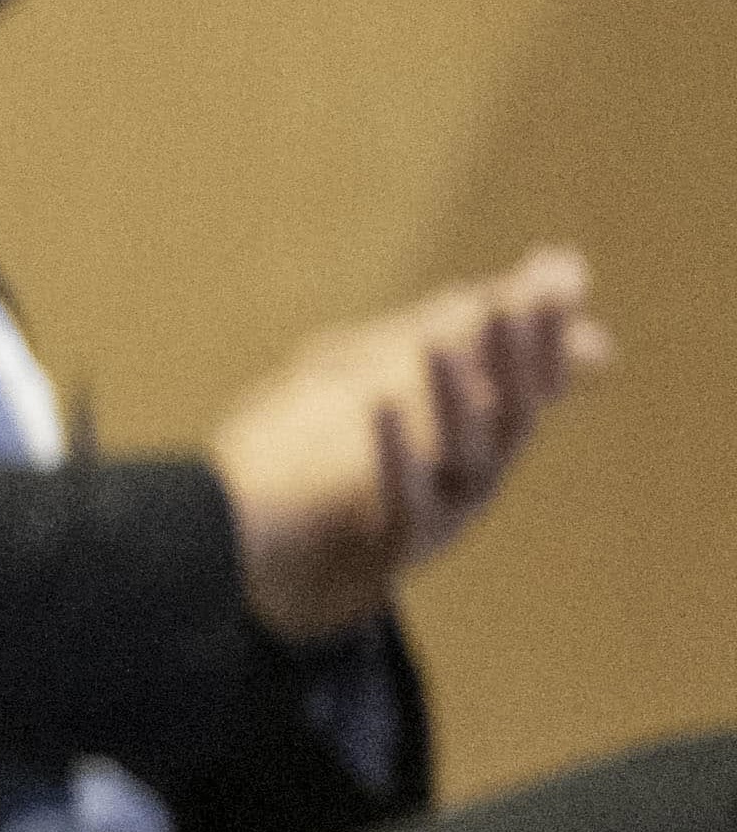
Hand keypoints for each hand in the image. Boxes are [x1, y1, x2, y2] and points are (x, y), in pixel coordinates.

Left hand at [211, 252, 610, 644]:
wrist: (273, 571)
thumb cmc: (346, 464)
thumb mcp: (390, 378)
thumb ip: (460, 324)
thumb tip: (558, 260)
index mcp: (482, 438)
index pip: (533, 379)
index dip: (548, 332)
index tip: (559, 279)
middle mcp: (475, 477)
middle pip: (514, 414)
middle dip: (517, 360)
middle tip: (512, 304)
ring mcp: (439, 517)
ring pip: (467, 458)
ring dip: (454, 400)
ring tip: (439, 346)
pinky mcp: (388, 551)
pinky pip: (404, 502)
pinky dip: (395, 453)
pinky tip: (377, 406)